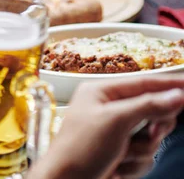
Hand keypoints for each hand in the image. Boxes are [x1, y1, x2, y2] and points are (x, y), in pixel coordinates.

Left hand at [29, 76, 183, 178]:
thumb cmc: (78, 150)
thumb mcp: (115, 122)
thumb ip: (148, 106)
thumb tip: (176, 95)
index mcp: (100, 93)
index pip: (142, 83)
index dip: (168, 86)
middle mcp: (106, 110)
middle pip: (151, 111)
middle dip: (152, 128)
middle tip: (150, 133)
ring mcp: (113, 133)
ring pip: (150, 137)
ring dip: (140, 151)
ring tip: (119, 155)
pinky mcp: (118, 153)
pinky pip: (144, 156)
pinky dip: (134, 165)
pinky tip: (116, 168)